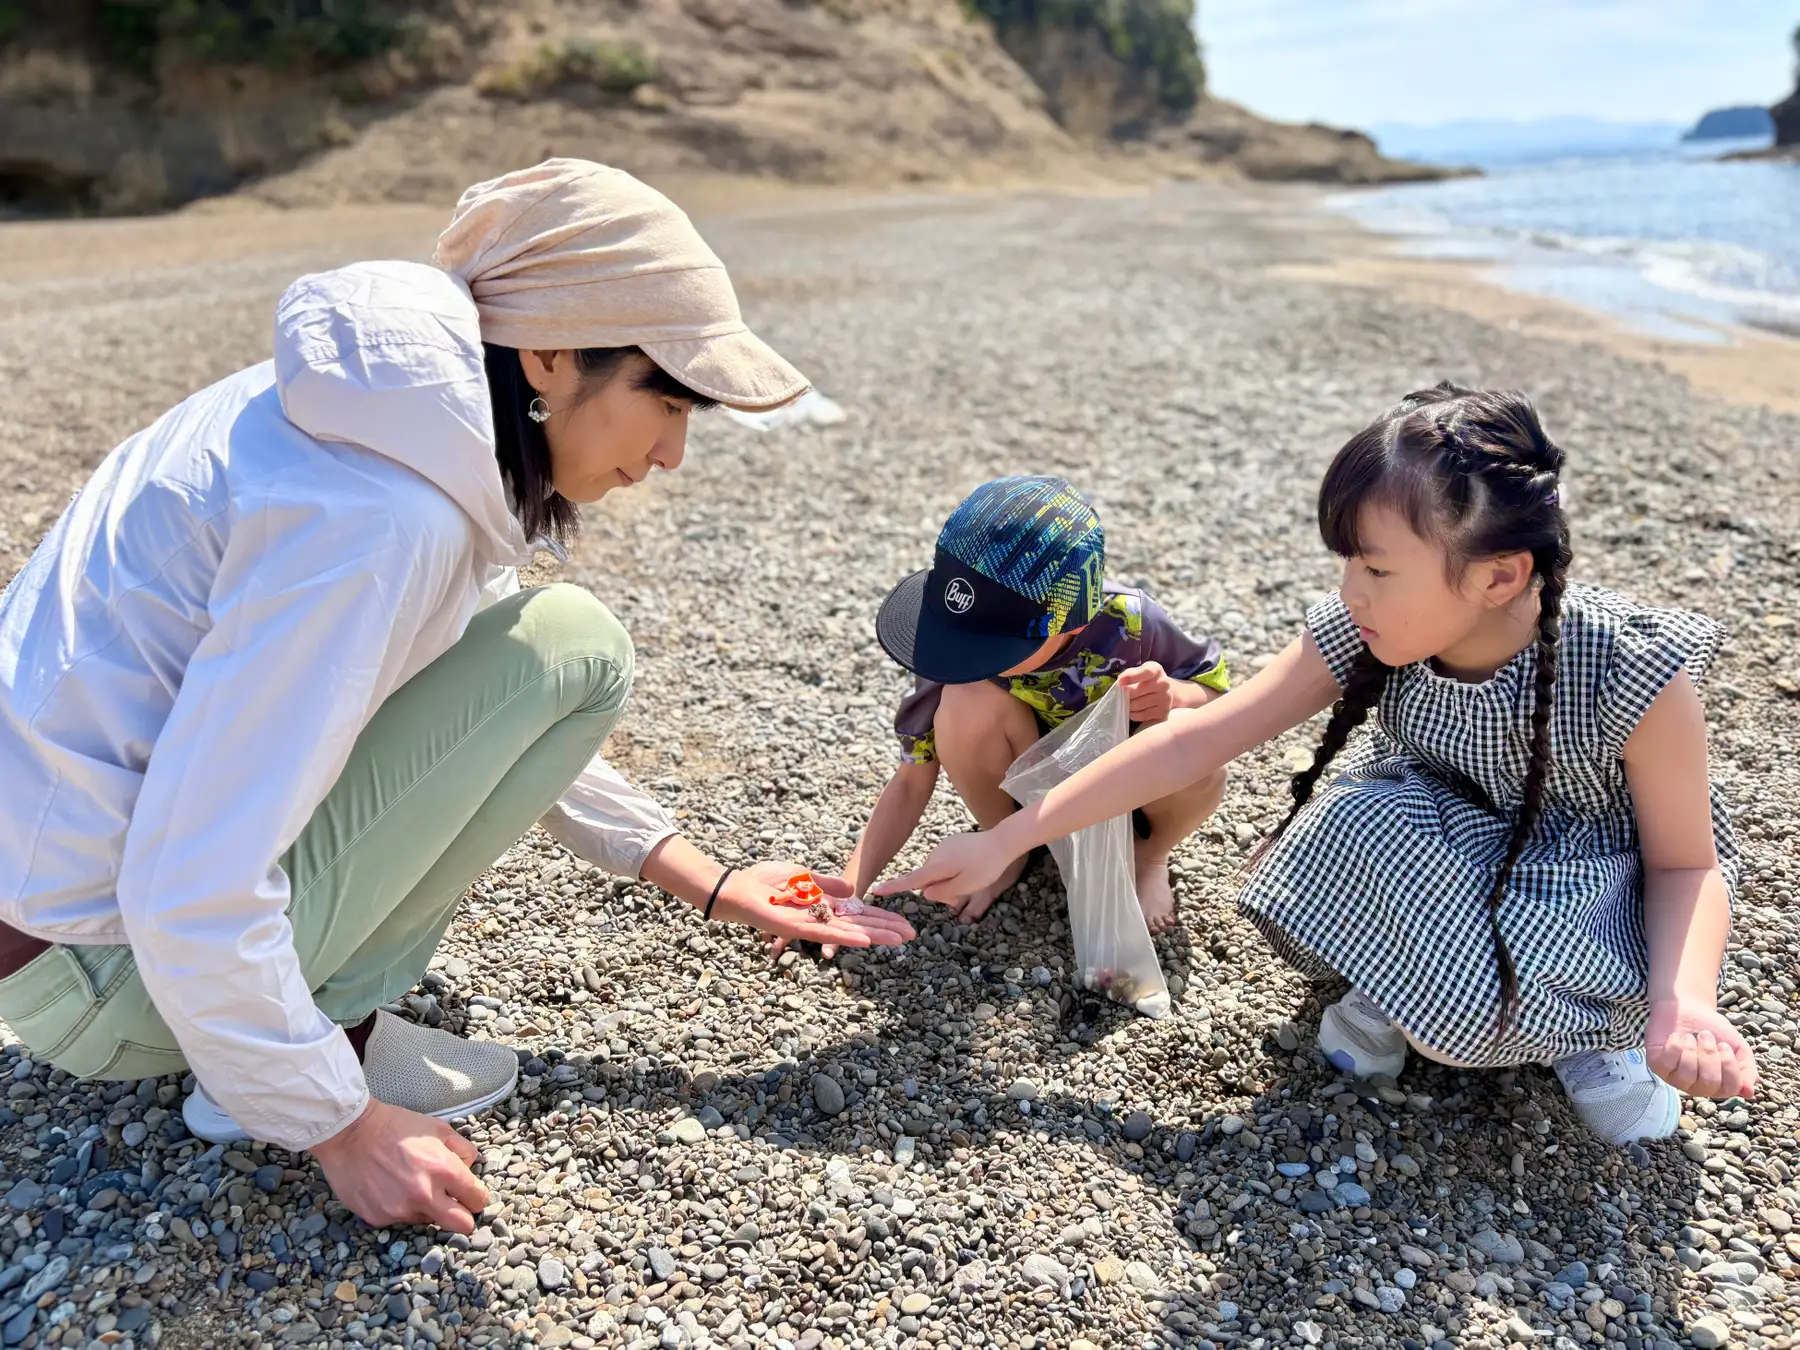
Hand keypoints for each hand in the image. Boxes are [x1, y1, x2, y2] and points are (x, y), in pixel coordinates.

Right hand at [310, 1100, 488, 1233]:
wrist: (349, 1133)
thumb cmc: (395, 1126)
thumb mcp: (438, 1128)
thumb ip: (462, 1149)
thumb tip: (469, 1169)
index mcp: (444, 1170)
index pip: (477, 1200)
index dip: (476, 1197)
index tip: (470, 1194)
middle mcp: (424, 1195)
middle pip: (462, 1226)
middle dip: (463, 1217)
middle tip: (453, 1203)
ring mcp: (400, 1210)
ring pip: (428, 1221)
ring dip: (426, 1208)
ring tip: (410, 1184)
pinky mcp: (379, 1218)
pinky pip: (400, 1219)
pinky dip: (400, 1207)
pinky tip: (389, 1187)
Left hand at [720, 860, 915, 960]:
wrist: (737, 889)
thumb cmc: (763, 883)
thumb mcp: (802, 876)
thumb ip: (826, 884)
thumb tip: (851, 891)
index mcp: (824, 908)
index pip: (860, 915)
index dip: (883, 919)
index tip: (905, 925)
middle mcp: (821, 920)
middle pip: (860, 926)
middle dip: (886, 930)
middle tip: (912, 936)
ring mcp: (810, 925)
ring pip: (849, 933)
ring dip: (874, 936)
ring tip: (898, 941)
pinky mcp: (797, 928)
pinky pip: (826, 933)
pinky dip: (846, 937)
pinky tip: (865, 941)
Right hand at [873, 830, 1017, 906]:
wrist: (1002, 842)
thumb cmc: (986, 867)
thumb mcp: (965, 886)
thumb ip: (942, 892)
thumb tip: (926, 891)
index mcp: (937, 866)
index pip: (910, 880)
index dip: (893, 887)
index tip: (875, 890)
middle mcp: (935, 855)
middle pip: (927, 881)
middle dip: (941, 891)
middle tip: (962, 897)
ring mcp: (942, 848)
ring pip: (936, 873)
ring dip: (948, 882)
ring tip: (970, 880)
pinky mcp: (950, 844)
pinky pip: (944, 864)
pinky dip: (952, 871)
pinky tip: (970, 868)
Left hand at [1117, 662, 1175, 723]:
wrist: (1169, 692)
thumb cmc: (1149, 680)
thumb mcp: (1141, 671)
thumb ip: (1130, 674)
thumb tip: (1120, 683)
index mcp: (1156, 670)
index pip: (1146, 672)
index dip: (1132, 677)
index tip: (1121, 682)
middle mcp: (1163, 684)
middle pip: (1136, 692)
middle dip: (1125, 695)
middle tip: (1122, 695)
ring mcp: (1165, 699)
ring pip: (1137, 705)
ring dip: (1128, 705)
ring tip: (1128, 703)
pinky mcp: (1163, 713)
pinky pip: (1142, 716)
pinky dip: (1134, 714)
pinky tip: (1134, 710)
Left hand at [1646, 995, 1758, 1100]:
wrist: (1688, 1009)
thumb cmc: (1713, 1030)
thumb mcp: (1738, 1048)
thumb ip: (1747, 1070)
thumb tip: (1748, 1092)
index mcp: (1718, 1085)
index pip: (1730, 1088)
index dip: (1729, 1066)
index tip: (1723, 1044)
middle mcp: (1697, 1086)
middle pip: (1709, 1082)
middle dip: (1709, 1054)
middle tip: (1705, 1035)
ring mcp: (1675, 1078)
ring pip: (1688, 1074)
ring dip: (1692, 1049)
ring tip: (1691, 1036)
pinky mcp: (1657, 1066)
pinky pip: (1667, 1063)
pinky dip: (1675, 1046)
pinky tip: (1677, 1037)